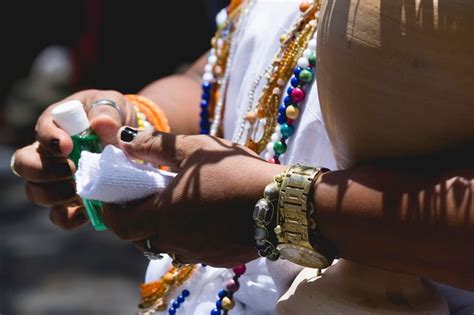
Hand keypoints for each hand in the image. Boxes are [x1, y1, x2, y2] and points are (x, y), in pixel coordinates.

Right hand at [11, 90, 136, 229]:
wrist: (130, 140)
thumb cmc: (114, 116)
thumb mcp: (115, 106)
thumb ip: (108, 112)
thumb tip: (102, 124)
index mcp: (56, 125)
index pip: (41, 131)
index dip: (50, 140)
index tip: (67, 146)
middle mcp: (49, 153)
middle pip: (24, 165)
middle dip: (43, 171)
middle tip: (71, 170)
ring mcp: (58, 179)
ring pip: (36, 193)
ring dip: (55, 194)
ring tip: (79, 189)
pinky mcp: (73, 201)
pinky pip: (61, 216)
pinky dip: (70, 217)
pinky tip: (87, 211)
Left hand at [103, 128, 285, 266]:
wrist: (281, 202)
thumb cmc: (234, 171)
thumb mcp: (194, 148)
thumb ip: (154, 144)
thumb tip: (124, 139)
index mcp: (163, 216)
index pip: (119, 225)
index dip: (111, 212)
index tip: (115, 196)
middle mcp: (176, 241)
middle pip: (140, 237)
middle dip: (137, 218)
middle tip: (147, 196)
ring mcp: (198, 254)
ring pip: (166, 245)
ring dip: (163, 228)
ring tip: (177, 205)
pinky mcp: (218, 259)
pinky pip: (192, 250)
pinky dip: (187, 235)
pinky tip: (204, 217)